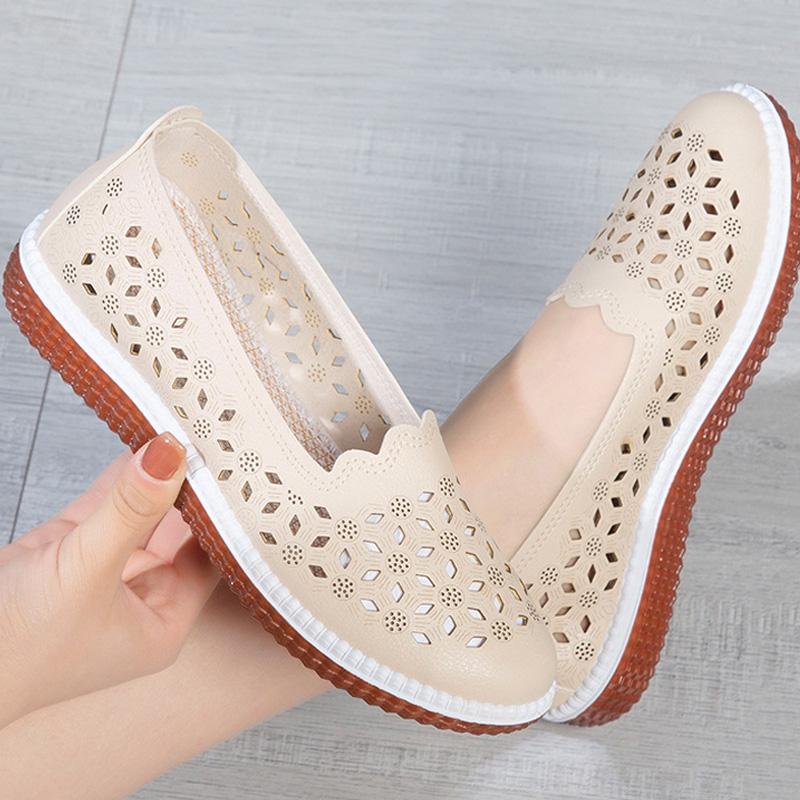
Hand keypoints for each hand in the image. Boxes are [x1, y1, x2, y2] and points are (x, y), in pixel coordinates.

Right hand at [0, 433, 218, 727]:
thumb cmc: (17, 647)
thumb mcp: (86, 571)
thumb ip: (131, 510)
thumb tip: (171, 453)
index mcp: (164, 621)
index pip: (215, 556)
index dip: (227, 512)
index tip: (238, 463)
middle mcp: (143, 596)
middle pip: (184, 529)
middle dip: (197, 485)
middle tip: (218, 434)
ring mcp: (107, 568)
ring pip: (146, 511)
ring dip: (160, 473)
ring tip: (187, 424)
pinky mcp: (72, 547)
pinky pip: (109, 502)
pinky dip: (125, 473)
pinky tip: (146, 436)